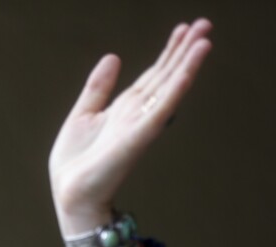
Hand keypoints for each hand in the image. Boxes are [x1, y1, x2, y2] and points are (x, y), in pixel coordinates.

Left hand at [49, 18, 212, 237]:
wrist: (70, 194)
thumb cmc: (75, 164)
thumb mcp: (82, 114)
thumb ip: (98, 87)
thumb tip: (113, 56)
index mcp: (124, 110)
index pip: (152, 76)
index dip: (168, 52)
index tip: (184, 29)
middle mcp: (137, 115)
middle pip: (165, 77)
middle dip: (184, 51)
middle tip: (205, 24)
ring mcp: (140, 126)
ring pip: (168, 89)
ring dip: (187, 65)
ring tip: (205, 40)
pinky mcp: (138, 138)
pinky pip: (160, 110)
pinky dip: (175, 90)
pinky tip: (187, 71)